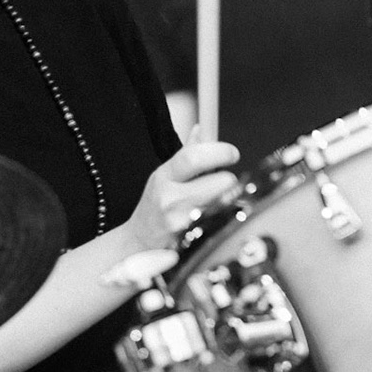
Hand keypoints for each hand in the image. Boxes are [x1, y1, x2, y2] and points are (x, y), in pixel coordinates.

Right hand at [123, 139, 239, 251]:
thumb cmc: (155, 207)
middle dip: (229, 179)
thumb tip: (201, 129)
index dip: (219, 151)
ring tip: (216, 200)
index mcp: (165, 175)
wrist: (138, 241)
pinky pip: (218, 221)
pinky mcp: (189, 237)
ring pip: (223, 202)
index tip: (232, 153)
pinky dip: (222, 216)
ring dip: (227, 199)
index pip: (194, 156)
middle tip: (226, 181)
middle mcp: (170, 196)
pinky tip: (213, 216)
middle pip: (219, 181)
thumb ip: (186, 153)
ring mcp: (179, 219)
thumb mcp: (165, 177)